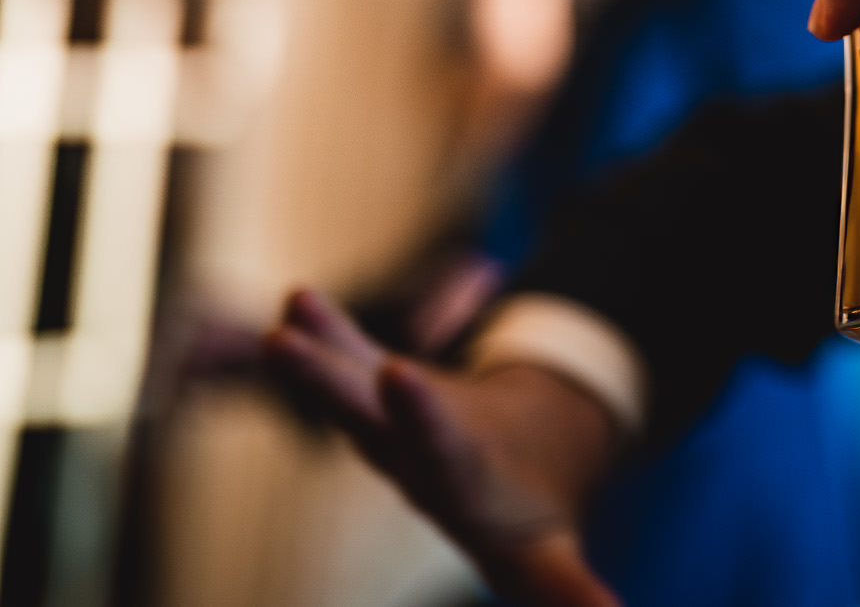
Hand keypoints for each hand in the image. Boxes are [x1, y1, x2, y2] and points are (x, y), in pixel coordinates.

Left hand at [262, 290, 619, 606]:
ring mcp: (391, 426)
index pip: (435, 451)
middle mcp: (409, 457)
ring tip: (274, 310)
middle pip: (362, 413)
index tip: (398, 371)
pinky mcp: (390, 396)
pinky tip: (296, 298)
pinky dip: (329, 328)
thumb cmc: (524, 531)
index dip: (419, 415)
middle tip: (277, 343)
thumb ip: (569, 592)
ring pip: (348, 382)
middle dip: (324, 379)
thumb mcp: (547, 562)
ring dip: (310, 349)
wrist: (494, 506)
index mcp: (457, 490)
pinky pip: (357, 356)